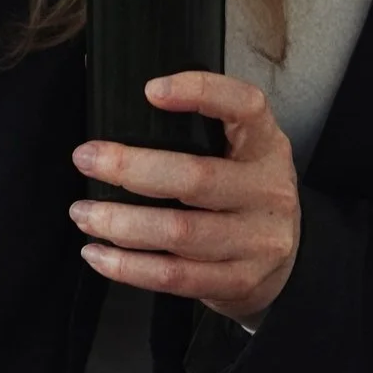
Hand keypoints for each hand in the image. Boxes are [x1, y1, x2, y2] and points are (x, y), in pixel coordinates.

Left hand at [69, 71, 300, 328]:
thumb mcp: (241, 151)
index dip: (201, 92)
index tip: (151, 90)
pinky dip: (129, 268)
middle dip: (129, 169)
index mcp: (266, 145)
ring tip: (83, 213)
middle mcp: (268, 191)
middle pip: (195, 177)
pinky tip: (98, 255)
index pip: (245, 106)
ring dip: (120, 224)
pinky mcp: (239, 282)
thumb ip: (197, 129)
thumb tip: (117, 103)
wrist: (289, 260)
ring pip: (179, 232)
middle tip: (85, 159)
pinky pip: (175, 276)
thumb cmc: (245, 192)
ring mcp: (257, 241)